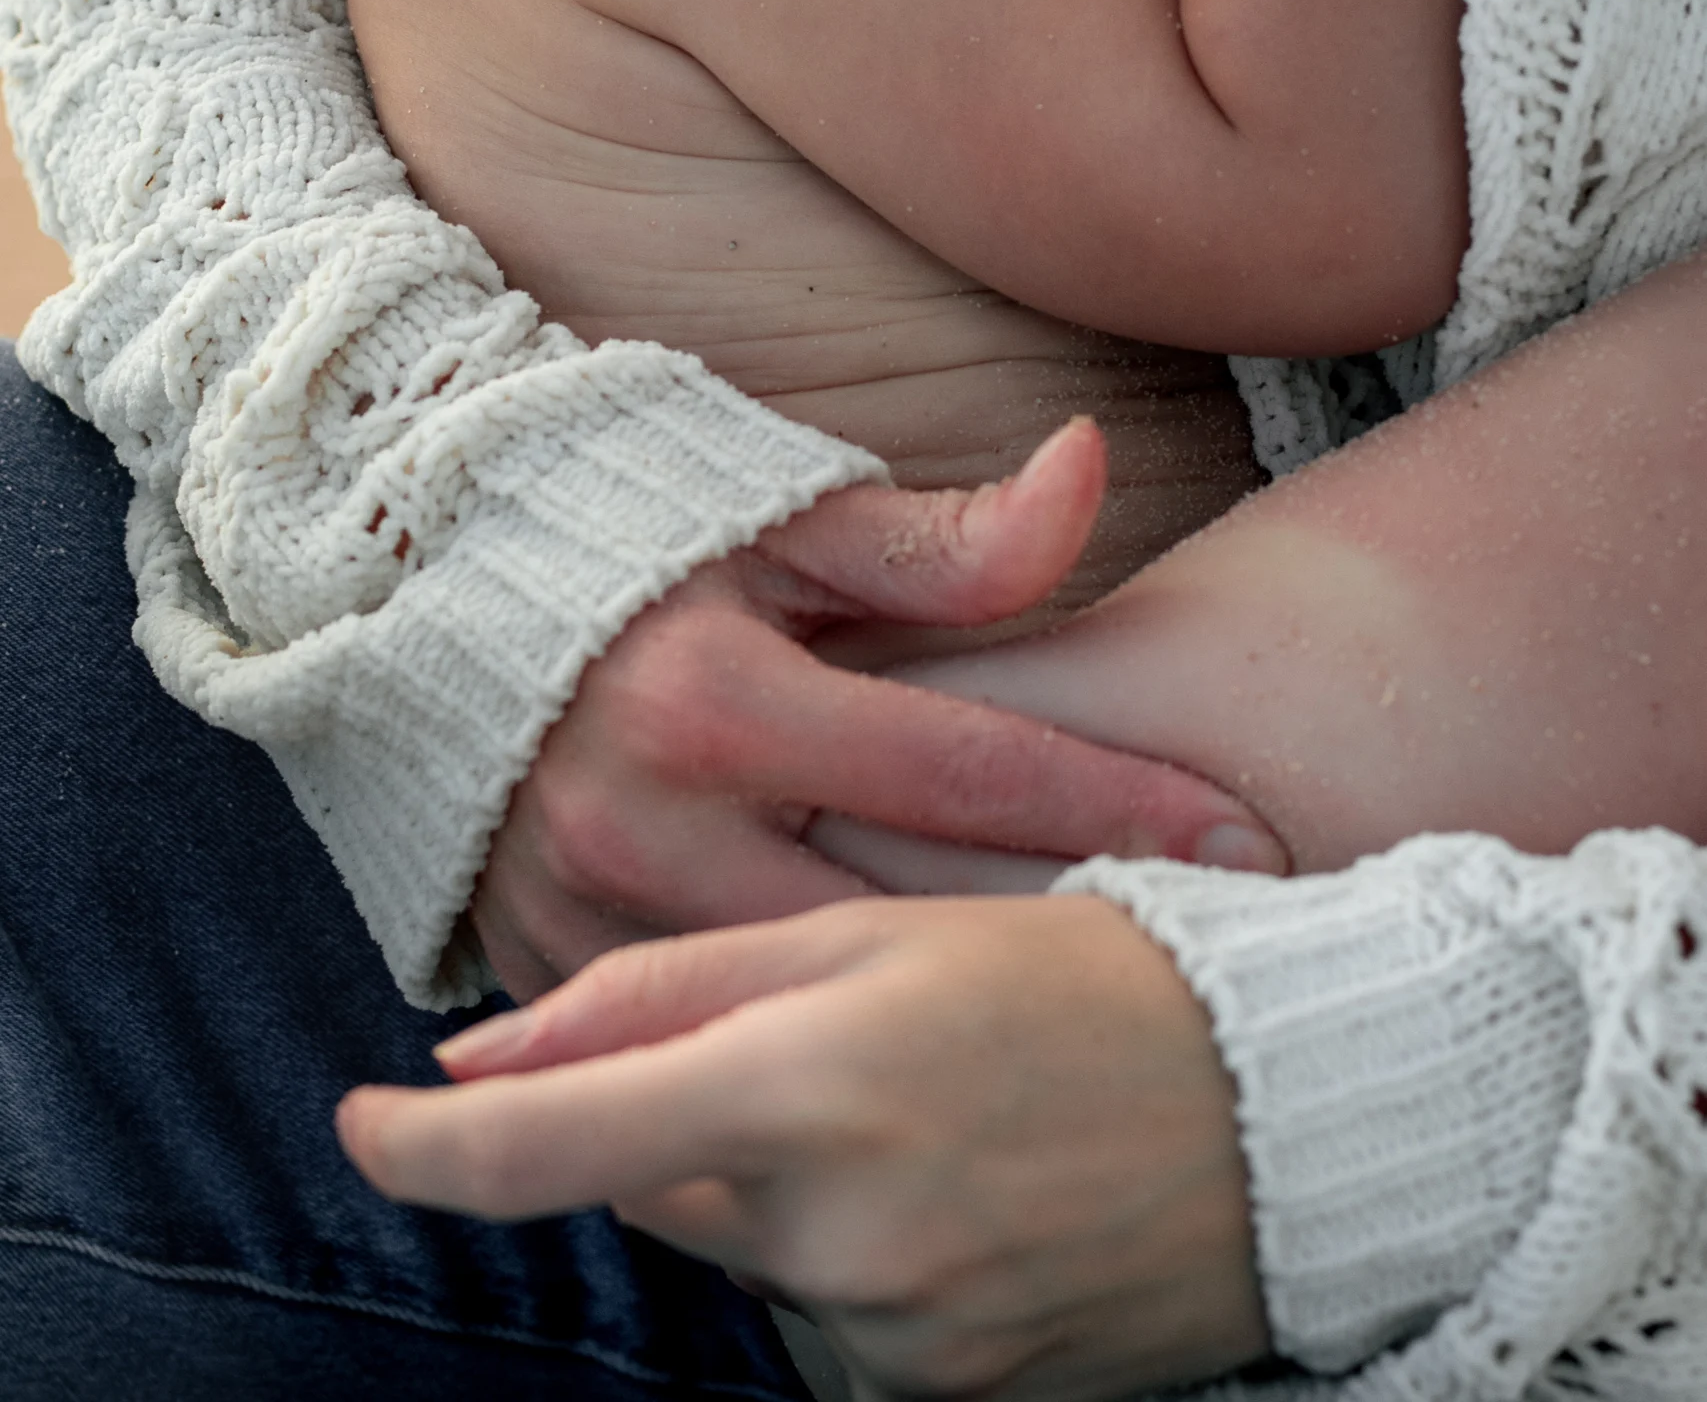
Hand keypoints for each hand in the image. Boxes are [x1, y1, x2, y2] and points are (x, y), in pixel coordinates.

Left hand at [342, 894, 1271, 1397]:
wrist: (1289, 1106)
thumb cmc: (1079, 970)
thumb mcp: (872, 933)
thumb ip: (668, 989)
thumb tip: (480, 1054)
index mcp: (813, 1084)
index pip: (558, 1144)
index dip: (431, 1149)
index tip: (358, 1126)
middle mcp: (840, 1232)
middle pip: (660, 1189)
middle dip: (691, 1119)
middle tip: (822, 1040)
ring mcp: (896, 1336)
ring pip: (746, 1255)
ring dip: (780, 1185)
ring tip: (920, 1106)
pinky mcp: (946, 1397)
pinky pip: (830, 1320)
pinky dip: (851, 1251)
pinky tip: (955, 1183)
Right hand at [471, 421, 1283, 996]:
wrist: (415, 588)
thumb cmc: (632, 535)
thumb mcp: (775, 513)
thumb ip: (939, 537)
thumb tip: (1093, 463)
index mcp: (715, 697)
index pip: (962, 775)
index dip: (1118, 806)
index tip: (1249, 840)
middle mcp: (647, 825)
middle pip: (905, 922)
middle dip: (1063, 934)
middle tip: (1219, 948)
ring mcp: (586, 917)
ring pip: (811, 1004)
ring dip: (954, 1008)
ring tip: (1101, 1005)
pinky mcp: (547, 971)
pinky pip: (704, 1038)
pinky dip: (813, 1037)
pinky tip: (930, 1047)